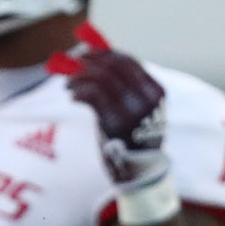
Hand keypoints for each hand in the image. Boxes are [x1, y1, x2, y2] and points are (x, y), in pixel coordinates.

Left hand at [48, 25, 170, 195]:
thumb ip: (121, 86)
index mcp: (156, 91)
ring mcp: (133, 110)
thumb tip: (93, 57)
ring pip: (100, 78)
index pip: (128, 61)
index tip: (86, 53)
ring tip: (68, 84)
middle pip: (112, 66)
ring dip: (79, 77)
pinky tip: (72, 96)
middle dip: (88, 61)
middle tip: (72, 63)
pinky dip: (78, 91)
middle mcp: (147, 98)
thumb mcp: (137, 109)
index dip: (104, 53)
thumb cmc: (132, 137)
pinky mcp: (115, 122)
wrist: (139, 172)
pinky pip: (92, 95)